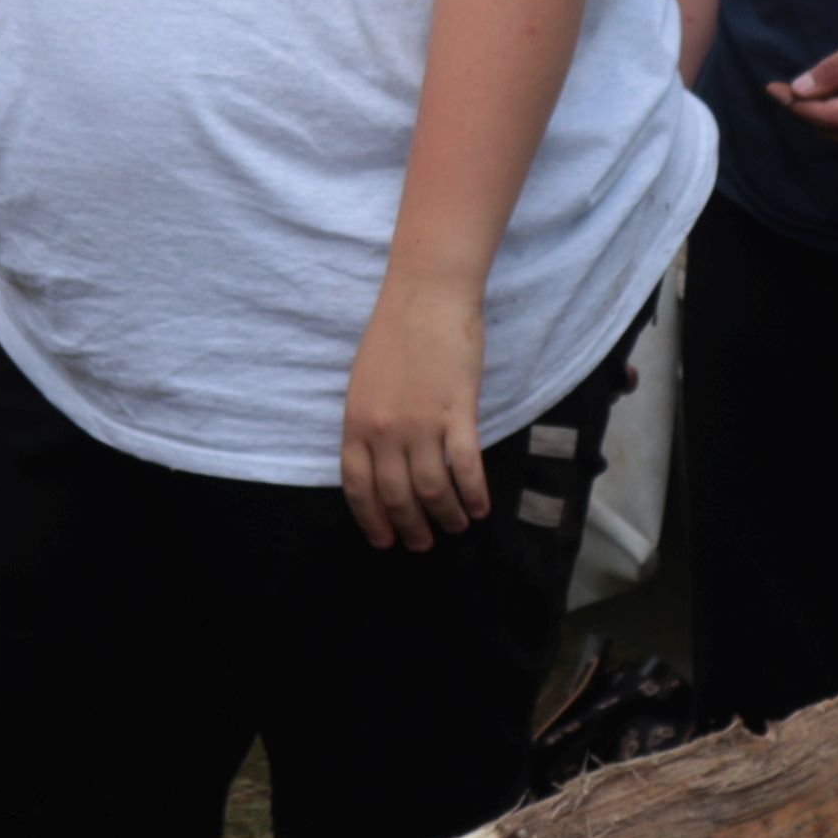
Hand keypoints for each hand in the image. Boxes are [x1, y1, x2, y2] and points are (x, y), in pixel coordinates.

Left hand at [338, 272, 488, 549]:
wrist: (427, 295)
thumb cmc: (394, 332)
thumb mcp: (364, 383)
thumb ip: (368, 424)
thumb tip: (380, 464)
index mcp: (357, 421)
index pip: (359, 487)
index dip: (372, 520)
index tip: (385, 540)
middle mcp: (385, 430)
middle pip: (396, 496)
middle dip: (411, 527)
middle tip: (424, 542)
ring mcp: (422, 423)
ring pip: (432, 490)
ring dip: (446, 516)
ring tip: (456, 525)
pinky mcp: (458, 412)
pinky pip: (466, 468)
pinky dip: (474, 494)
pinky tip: (480, 507)